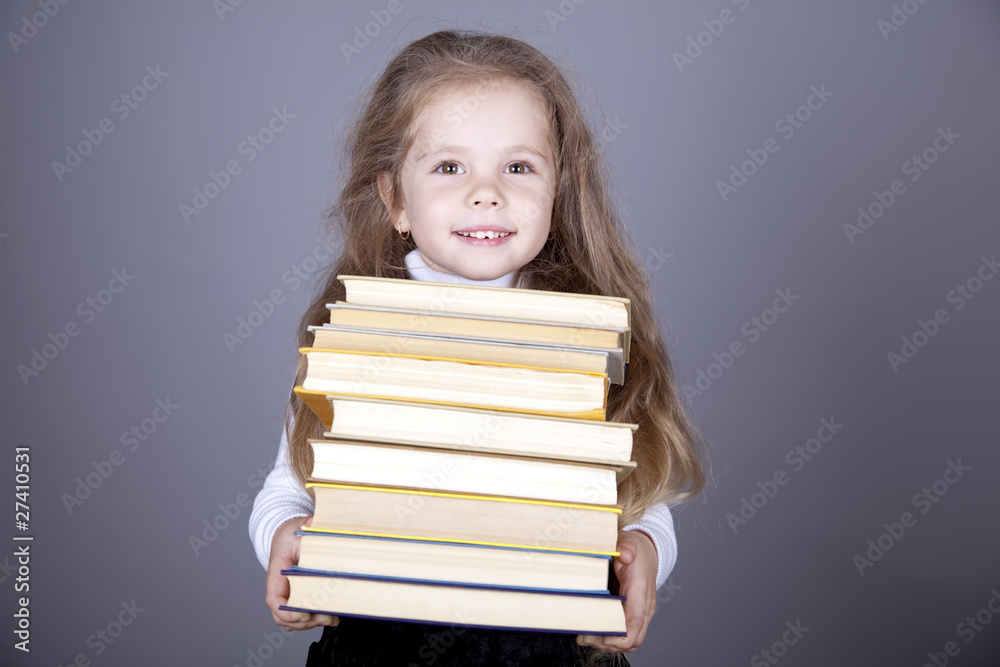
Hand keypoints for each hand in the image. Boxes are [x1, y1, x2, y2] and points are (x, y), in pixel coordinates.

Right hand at [265, 516, 338, 630]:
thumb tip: (315, 523)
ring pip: (290, 620)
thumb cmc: (290, 533)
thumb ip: (308, 525)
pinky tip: (328, 617)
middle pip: (282, 615)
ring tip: (331, 618)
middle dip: (304, 621)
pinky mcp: (293, 596)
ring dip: (309, 623)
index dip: (287, 611)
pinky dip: (310, 621)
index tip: (304, 614)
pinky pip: (296, 617)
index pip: (274, 599)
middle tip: (327, 617)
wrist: (284, 535)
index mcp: (276, 571)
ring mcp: (284, 593)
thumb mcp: (299, 526)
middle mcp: (278, 586)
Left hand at [577, 530, 656, 653]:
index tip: (600, 635)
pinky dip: (607, 637)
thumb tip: (625, 555)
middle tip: (584, 636)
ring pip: (628, 640)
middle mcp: (643, 607)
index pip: (636, 623)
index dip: (619, 636)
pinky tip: (589, 631)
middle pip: (632, 639)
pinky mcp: (632, 615)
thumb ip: (625, 546)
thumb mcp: (628, 541)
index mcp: (641, 591)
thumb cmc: (636, 550)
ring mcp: (639, 613)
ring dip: (606, 642)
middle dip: (607, 643)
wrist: (648, 553)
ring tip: (584, 635)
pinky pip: (623, 633)